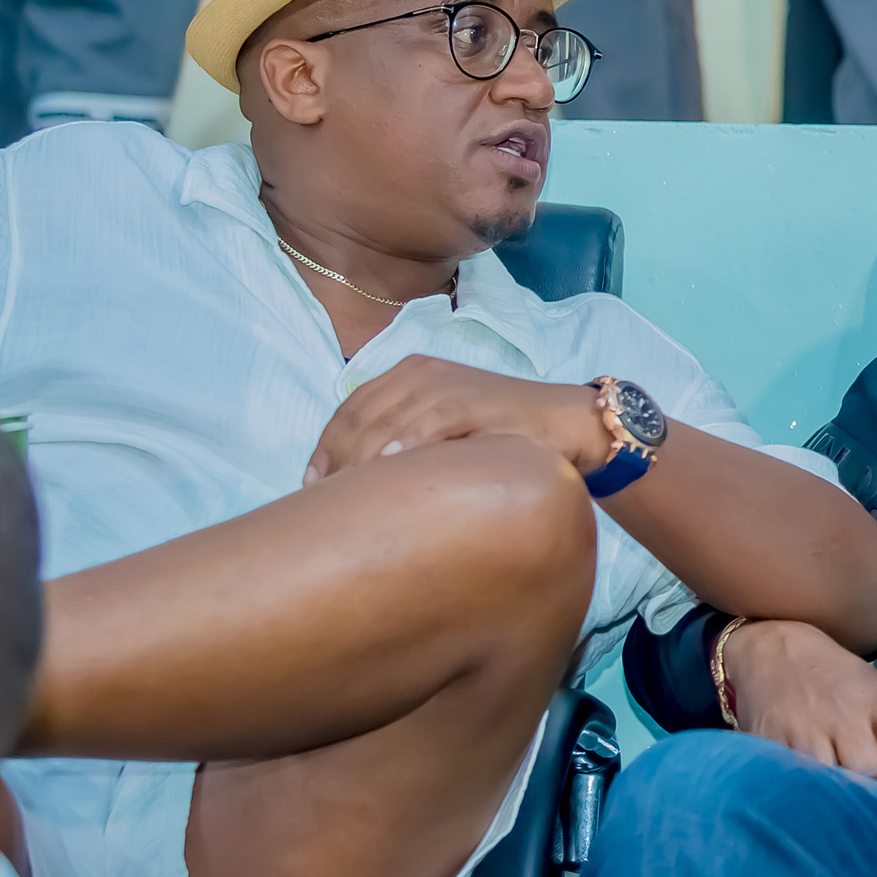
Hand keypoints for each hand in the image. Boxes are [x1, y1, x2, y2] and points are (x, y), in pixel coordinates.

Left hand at [305, 355, 607, 483]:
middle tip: (326, 503)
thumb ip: (402, 438)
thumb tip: (354, 479)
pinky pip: (422, 426)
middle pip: (357, 419)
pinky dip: (400, 449)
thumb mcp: (443, 427)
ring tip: (348, 500)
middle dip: (336, 462)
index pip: (349, 410)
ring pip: (381, 425)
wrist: (565, 424)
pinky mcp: (466, 401)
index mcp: (407, 373)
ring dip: (359, 463)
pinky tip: (387, 473)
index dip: (325, 448)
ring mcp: (443, 385)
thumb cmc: (502, 434)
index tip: (311, 485)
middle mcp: (418, 372)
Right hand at [724, 618, 876, 806]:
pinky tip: (813, 809)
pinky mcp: (771, 744)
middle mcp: (843, 715)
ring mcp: (804, 730)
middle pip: (871, 772)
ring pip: (833, 783)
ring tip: (850, 818)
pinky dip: (808, 799)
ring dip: (844, 803)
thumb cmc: (835, 679)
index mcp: (876, 699)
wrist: (772, 651)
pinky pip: (796, 783)